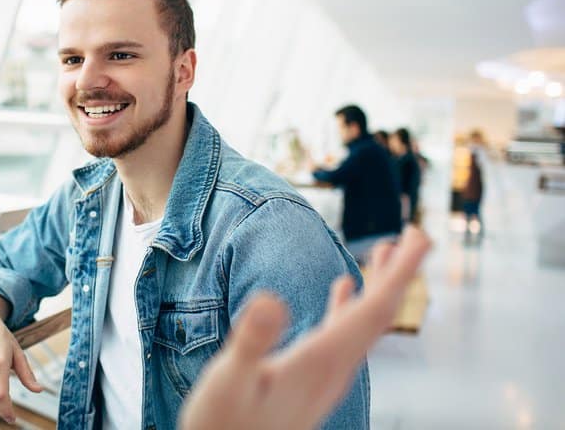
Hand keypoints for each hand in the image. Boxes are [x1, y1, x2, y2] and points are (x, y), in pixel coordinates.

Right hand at [179, 225, 430, 429]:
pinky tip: (343, 289)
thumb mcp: (230, 379)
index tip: (421, 235)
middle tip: (416, 233)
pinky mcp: (312, 378)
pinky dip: (350, 305)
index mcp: (322, 361)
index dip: (401, 271)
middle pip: (379, 313)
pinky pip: (344, 333)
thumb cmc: (222, 425)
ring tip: (385, 251)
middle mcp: (334, 368)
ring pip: (364, 323)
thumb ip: (252, 341)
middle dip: (399, 272)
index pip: (375, 309)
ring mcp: (325, 375)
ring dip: (378, 285)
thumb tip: (271, 299)